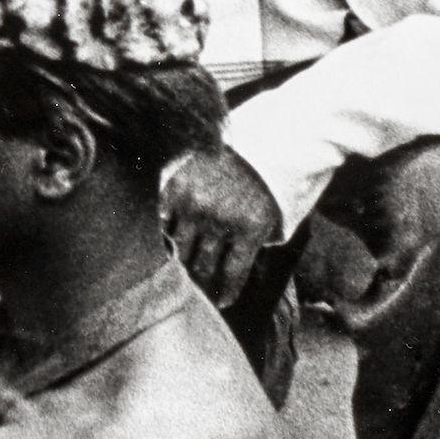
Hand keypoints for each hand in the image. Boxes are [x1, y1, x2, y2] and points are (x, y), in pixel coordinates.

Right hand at [159, 145, 285, 308]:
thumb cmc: (266, 181)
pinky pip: (164, 223)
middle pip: (203, 267)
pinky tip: (171, 241)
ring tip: (182, 272)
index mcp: (250, 227)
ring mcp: (194, 202)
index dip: (224, 294)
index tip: (220, 304)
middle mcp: (219, 218)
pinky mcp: (174, 187)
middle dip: (202, 285)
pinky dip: (168, 234)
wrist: (252, 134)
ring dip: (182, 263)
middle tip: (199, 294)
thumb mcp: (275, 213)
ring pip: (180, 249)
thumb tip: (235, 276)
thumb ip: (258, 244)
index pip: (232, 275)